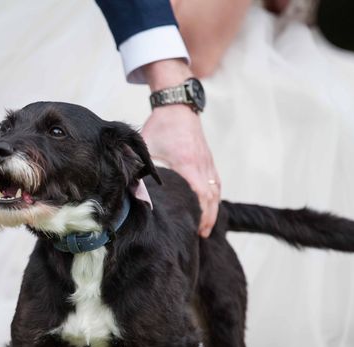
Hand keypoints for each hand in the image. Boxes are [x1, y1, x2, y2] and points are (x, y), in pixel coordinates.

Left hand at [139, 60, 219, 236]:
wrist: (177, 106)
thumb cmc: (161, 125)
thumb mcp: (147, 146)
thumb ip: (142, 168)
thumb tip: (136, 193)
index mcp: (187, 163)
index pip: (199, 194)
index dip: (200, 213)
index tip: (196, 228)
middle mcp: (201, 164)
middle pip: (211, 196)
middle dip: (208, 217)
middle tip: (202, 234)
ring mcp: (207, 161)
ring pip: (216, 190)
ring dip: (213, 209)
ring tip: (206, 226)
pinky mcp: (208, 159)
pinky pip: (216, 182)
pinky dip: (215, 196)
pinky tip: (210, 207)